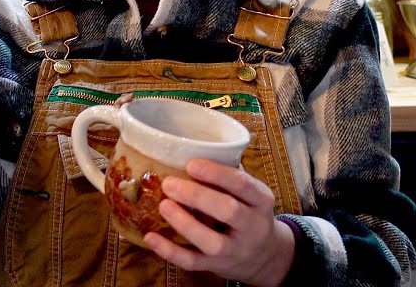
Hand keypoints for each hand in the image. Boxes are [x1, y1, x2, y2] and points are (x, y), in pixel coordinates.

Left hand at [144, 159, 295, 286]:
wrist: (265, 256)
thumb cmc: (248, 212)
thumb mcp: (251, 193)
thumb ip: (228, 176)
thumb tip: (186, 149)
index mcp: (261, 201)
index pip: (242, 184)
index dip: (216, 173)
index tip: (191, 163)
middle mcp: (252, 227)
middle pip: (228, 211)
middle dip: (197, 196)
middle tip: (169, 183)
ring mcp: (235, 250)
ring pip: (212, 242)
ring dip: (185, 223)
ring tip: (163, 205)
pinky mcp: (218, 266)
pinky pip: (193, 262)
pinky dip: (170, 251)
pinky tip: (151, 237)